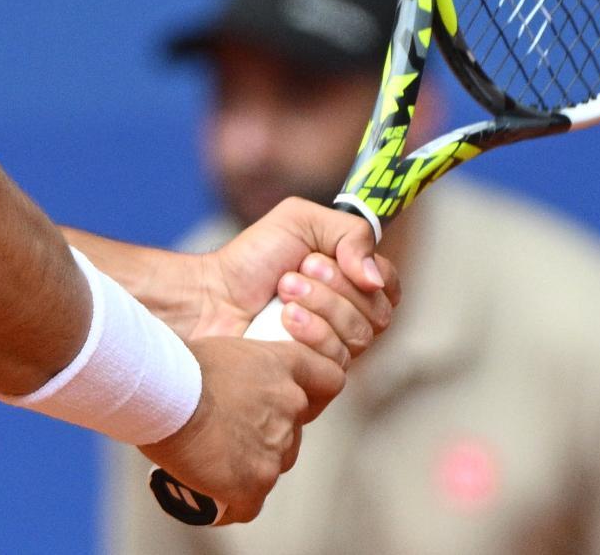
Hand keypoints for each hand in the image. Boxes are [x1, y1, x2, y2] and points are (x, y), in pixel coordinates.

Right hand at [138, 336, 342, 524]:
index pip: (329, 379)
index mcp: (284, 367)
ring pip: (271, 467)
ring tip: (211, 461)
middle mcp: (290, 407)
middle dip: (267, 435)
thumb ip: (244, 369)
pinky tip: (208, 493)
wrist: (161, 394)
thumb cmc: (178, 365)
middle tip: (229, 432)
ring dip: (248, 467)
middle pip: (293, 430)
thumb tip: (231, 384)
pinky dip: (230, 502)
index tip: (291, 400)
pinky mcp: (253, 484)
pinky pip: (248, 503)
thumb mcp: (224, 349)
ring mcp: (275, 450)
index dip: (313, 393)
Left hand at [190, 198, 398, 364]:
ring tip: (282, 293)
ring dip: (319, 307)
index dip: (366, 274)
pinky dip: (311, 334)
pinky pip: (338, 363)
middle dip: (333, 289)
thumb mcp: (300, 221)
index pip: (388, 287)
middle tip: (292, 275)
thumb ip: (350, 233)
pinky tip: (282, 322)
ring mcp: (334, 352)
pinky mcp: (317, 379)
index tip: (321, 257)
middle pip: (378, 314)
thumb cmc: (252, 259)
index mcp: (352, 284)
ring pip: (359, 338)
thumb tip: (376, 278)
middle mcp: (349, 320)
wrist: (210, 298)